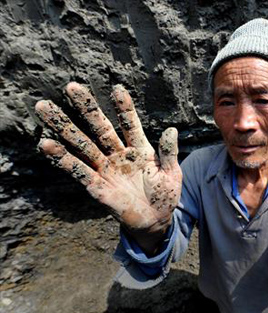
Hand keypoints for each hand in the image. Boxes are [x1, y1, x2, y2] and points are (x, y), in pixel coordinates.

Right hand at [34, 83, 181, 254]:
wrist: (155, 220)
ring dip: (64, 128)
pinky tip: (46, 145)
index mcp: (139, 149)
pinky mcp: (97, 187)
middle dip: (86, 109)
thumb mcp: (171, 173)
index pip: (130, 124)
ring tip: (44, 108)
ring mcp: (106, 169)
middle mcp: (119, 155)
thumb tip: (172, 130)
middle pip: (99, 128)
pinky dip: (62, 159)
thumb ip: (169, 152)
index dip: (124, 108)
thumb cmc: (164, 195)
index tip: (117, 89)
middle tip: (71, 86)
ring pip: (82, 145)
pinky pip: (78, 171)